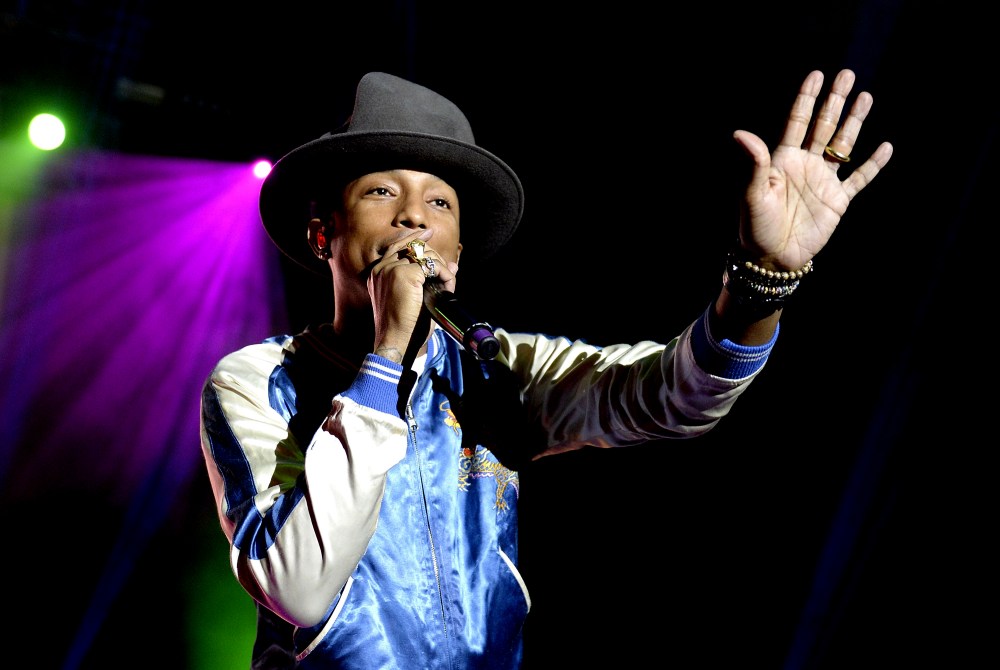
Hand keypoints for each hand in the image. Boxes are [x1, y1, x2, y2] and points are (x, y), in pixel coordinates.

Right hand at [368, 230, 457, 359]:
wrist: (396, 341)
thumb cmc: (405, 326)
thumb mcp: (416, 299)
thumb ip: (429, 280)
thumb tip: (452, 265)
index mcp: (378, 273)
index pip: (397, 245)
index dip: (413, 237)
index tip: (428, 232)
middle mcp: (381, 268)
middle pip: (414, 247)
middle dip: (436, 259)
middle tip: (448, 275)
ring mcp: (391, 269)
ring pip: (425, 255)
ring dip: (442, 269)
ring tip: (448, 286)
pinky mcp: (403, 274)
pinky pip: (432, 267)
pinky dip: (445, 276)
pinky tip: (447, 288)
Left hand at [733, 69, 893, 269]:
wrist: (772, 258)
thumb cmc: (755, 226)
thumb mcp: (753, 194)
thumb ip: (754, 163)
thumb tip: (740, 133)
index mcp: (783, 160)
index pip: (797, 122)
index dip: (807, 98)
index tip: (816, 74)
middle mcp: (805, 165)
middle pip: (823, 126)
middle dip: (835, 101)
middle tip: (847, 74)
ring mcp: (823, 181)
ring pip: (843, 145)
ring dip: (854, 122)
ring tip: (866, 97)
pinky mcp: (837, 201)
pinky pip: (859, 179)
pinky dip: (873, 164)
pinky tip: (885, 147)